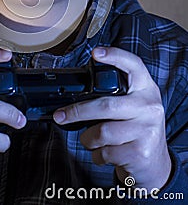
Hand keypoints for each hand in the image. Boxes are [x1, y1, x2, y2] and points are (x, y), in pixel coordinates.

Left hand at [53, 47, 170, 191]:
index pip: (133, 65)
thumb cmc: (134, 127)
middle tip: (60, 115)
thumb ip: (113, 94)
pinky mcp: (140, 152)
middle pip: (106, 105)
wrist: (154, 163)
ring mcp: (146, 129)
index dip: (115, 56)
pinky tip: (104, 152)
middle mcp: (149, 106)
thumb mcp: (132, 104)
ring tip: (92, 139)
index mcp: (145, 88)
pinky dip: (97, 154)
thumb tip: (74, 91)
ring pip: (102, 132)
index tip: (96, 53)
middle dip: (77, 112)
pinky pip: (106, 152)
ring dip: (88, 139)